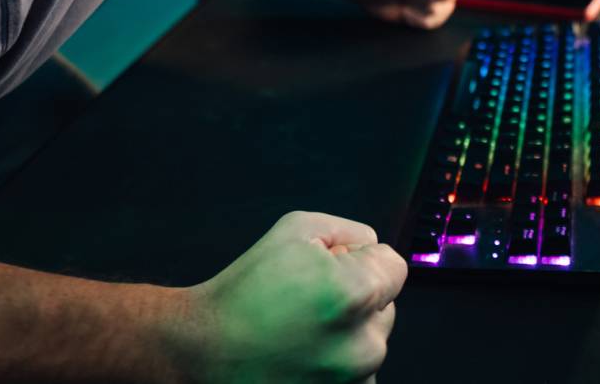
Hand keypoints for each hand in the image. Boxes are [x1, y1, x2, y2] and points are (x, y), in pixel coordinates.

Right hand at [181, 211, 406, 382]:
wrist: (204, 349)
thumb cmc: (243, 293)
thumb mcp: (295, 230)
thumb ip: (348, 232)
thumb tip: (371, 248)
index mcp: (355, 294)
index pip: (396, 267)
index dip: (361, 260)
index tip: (333, 269)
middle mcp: (363, 344)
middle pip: (386, 306)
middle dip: (357, 297)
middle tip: (308, 300)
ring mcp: (354, 380)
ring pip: (372, 341)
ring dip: (350, 333)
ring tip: (301, 330)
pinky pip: (359, 372)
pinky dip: (338, 361)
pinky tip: (302, 352)